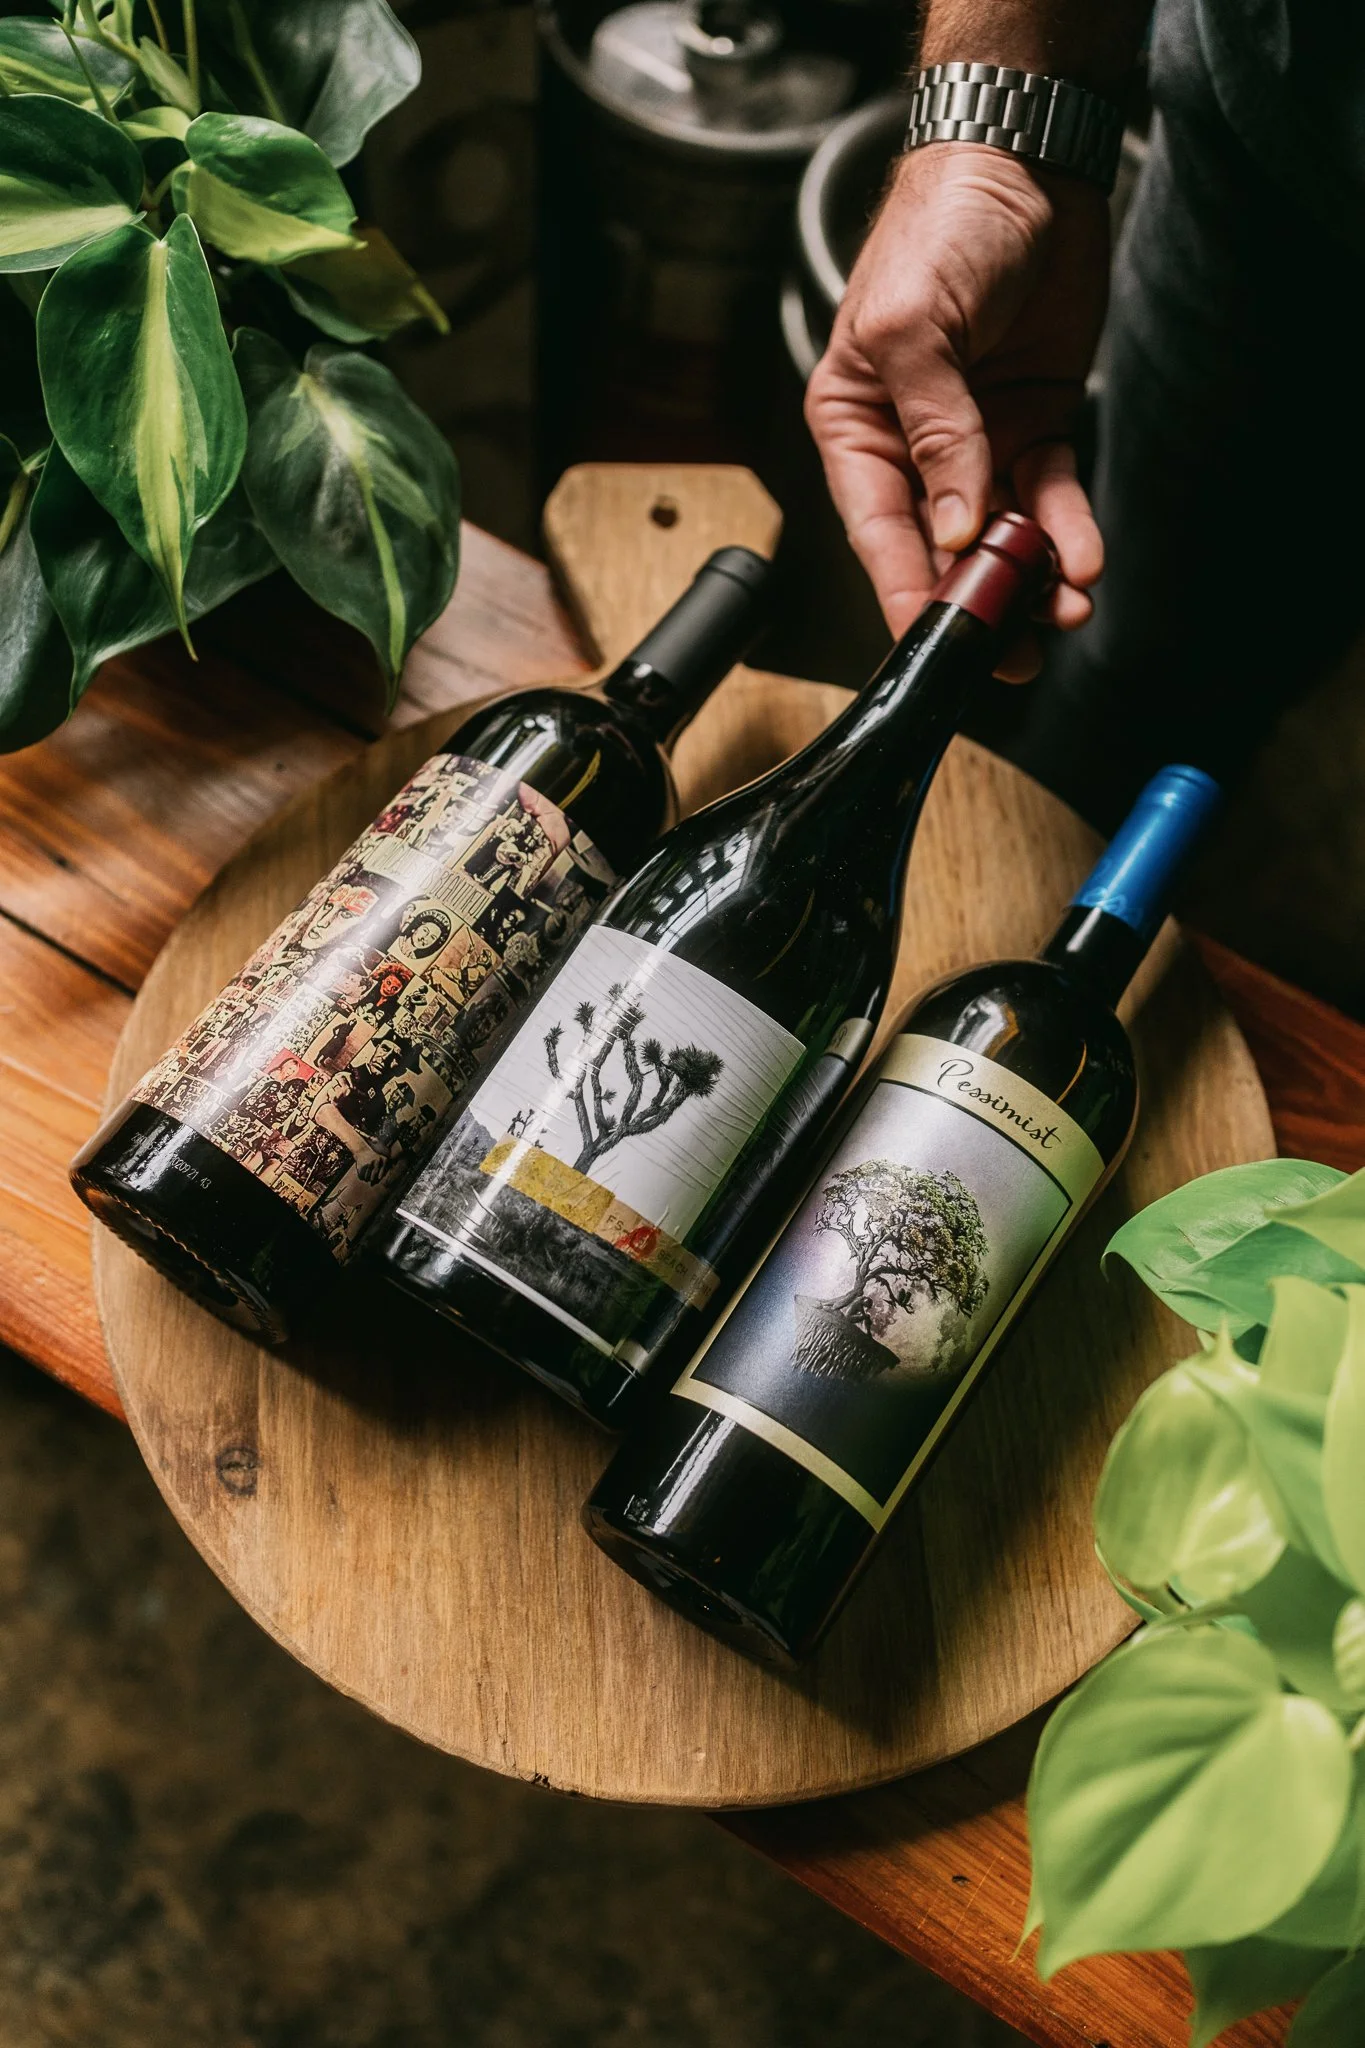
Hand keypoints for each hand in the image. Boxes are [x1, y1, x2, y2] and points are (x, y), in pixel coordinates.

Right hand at [805, 142, 1110, 674]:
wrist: (1025, 163)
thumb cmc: (940, 229)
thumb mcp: (915, 331)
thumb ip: (936, 434)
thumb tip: (951, 528)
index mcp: (855, 427)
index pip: (877, 531)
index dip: (905, 592)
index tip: (931, 645)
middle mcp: (913, 446)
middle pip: (941, 548)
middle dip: (977, 603)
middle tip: (1010, 654)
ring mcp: (977, 442)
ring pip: (1001, 534)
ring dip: (1031, 578)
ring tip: (1064, 612)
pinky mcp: (1034, 426)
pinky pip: (1050, 495)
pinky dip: (1067, 531)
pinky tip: (1082, 562)